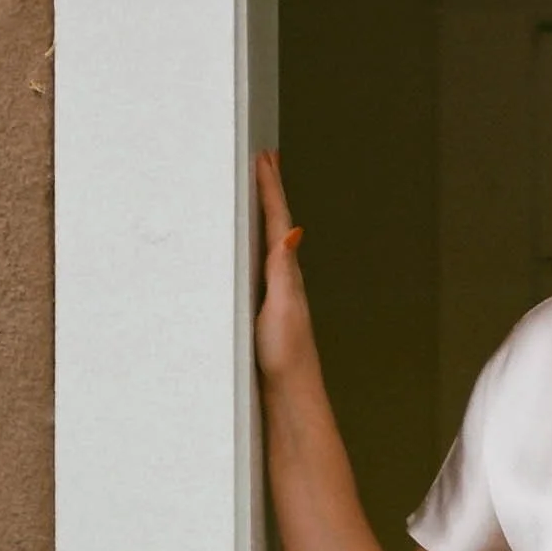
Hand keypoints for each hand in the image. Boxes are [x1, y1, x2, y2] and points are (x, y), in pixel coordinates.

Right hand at [254, 148, 313, 383]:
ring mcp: (278, 292)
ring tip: (263, 188)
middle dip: (271, 190)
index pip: (277, 221)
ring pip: (271, 240)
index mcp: (287, 273)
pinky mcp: (268, 307)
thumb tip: (293, 230)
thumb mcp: (282, 308)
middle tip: (267, 158)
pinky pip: (262, 261)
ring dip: (267, 211)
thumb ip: (284, 270)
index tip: (264, 157)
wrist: (290, 393)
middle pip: (277, 223)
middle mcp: (286, 278)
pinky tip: (258, 246)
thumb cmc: (285, 355)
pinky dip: (259, 241)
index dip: (271, 189)